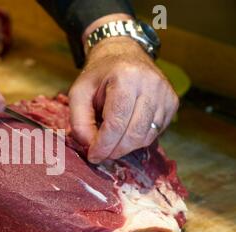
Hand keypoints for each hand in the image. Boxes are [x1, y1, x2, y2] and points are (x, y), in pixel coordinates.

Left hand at [69, 35, 178, 163]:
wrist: (124, 54)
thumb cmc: (99, 75)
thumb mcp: (79, 92)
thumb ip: (79, 120)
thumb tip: (90, 145)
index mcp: (126, 77)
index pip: (117, 122)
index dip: (104, 145)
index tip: (93, 156)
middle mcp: (151, 84)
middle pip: (134, 133)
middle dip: (115, 150)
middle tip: (101, 154)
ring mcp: (166, 94)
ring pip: (146, 136)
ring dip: (126, 147)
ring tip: (111, 142)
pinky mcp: (173, 102)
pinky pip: (156, 133)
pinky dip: (138, 139)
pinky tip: (125, 132)